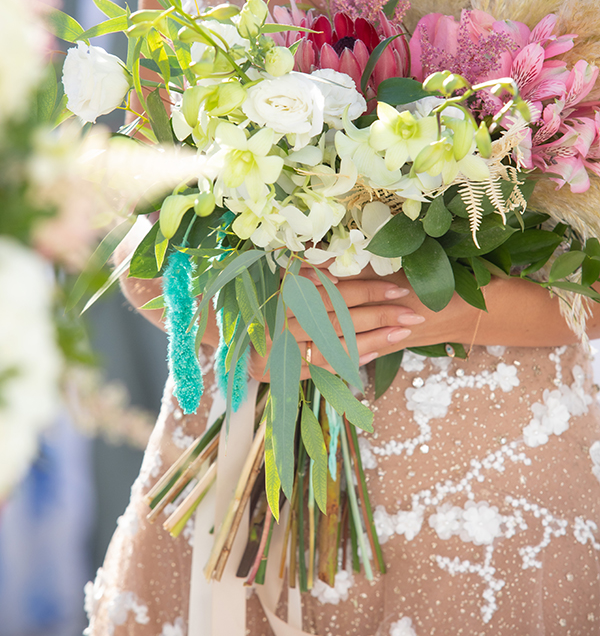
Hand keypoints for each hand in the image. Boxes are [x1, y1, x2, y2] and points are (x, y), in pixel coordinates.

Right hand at [247, 271, 425, 381]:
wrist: (222, 332)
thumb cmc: (256, 296)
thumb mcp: (276, 274)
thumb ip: (307, 269)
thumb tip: (342, 262)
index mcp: (280, 293)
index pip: (334, 292)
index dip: (368, 289)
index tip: (399, 288)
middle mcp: (279, 322)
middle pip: (339, 319)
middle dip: (380, 315)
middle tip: (413, 313)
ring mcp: (279, 350)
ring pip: (334, 346)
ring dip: (373, 339)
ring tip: (403, 333)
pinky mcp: (279, 373)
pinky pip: (322, 368)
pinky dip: (349, 361)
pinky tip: (375, 352)